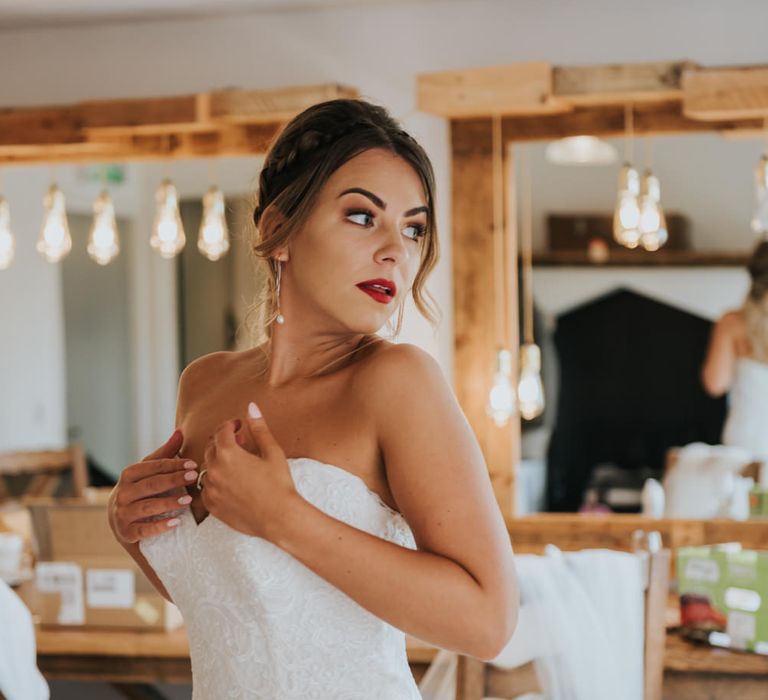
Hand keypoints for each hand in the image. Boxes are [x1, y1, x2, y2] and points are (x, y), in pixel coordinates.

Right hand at [108, 429, 198, 543]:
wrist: (122, 520)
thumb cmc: (142, 490)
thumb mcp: (150, 471)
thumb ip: (165, 454)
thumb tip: (180, 432)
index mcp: (129, 474)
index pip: (153, 467)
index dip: (173, 465)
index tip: (193, 464)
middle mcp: (123, 493)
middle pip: (151, 485)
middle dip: (174, 480)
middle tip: (194, 477)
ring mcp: (122, 513)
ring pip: (147, 507)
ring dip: (168, 503)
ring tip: (188, 500)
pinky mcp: (126, 532)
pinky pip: (143, 530)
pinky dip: (159, 526)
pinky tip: (176, 522)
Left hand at [199, 403, 298, 540]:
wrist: (279, 517)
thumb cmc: (279, 484)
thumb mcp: (272, 451)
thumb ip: (259, 428)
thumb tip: (251, 406)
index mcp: (228, 454)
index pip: (221, 431)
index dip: (231, 425)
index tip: (240, 426)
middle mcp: (214, 470)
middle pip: (211, 447)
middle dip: (225, 442)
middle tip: (241, 443)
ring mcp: (211, 489)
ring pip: (208, 468)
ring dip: (220, 462)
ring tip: (238, 465)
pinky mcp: (212, 506)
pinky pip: (207, 488)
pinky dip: (216, 482)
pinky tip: (233, 484)